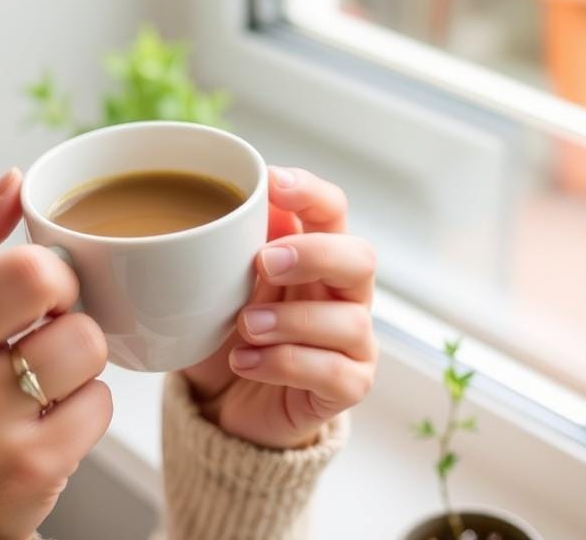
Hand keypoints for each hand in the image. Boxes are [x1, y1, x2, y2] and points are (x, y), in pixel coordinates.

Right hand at [0, 169, 111, 539]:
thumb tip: (15, 182)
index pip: (29, 270)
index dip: (51, 271)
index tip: (38, 289)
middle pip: (71, 313)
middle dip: (70, 311)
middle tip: (45, 326)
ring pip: (92, 356)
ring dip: (81, 360)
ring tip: (45, 372)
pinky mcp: (31, 471)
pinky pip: (101, 408)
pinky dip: (86, 406)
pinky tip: (50, 414)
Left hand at [183, 167, 377, 448]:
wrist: (225, 401)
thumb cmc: (231, 330)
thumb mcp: (225, 281)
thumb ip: (237, 241)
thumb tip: (239, 198)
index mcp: (317, 254)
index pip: (332, 210)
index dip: (310, 193)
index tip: (273, 183)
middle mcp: (345, 293)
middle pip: (360, 258)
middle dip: (314, 255)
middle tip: (263, 262)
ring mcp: (353, 341)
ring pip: (349, 321)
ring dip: (290, 320)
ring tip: (243, 326)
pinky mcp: (348, 386)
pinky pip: (334, 373)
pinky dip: (284, 364)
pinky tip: (245, 362)